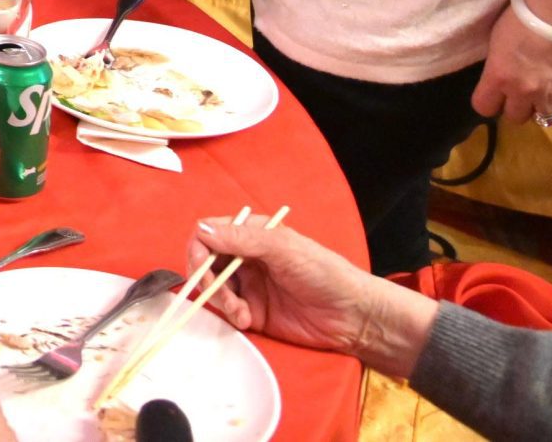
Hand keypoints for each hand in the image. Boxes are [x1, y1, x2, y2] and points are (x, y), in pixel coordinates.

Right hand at [189, 215, 434, 377]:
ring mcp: (248, 286)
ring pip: (212, 288)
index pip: (209, 233)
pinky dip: (230, 315)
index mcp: (252, 234)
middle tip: (220, 295)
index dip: (199, 248)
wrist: (352, 317)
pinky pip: (227, 311)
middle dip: (206, 279)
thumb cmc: (324, 273)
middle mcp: (245, 257)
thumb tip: (202, 230)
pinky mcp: (252, 312)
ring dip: (219, 300)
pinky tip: (246, 320)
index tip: (201, 267)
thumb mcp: (284, 248)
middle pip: (205, 262)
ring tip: (239, 312)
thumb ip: (243, 239)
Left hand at [471, 1, 551, 125]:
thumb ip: (498, 65)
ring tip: (547, 91)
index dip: (489, 101)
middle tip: (523, 90)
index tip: (495, 93)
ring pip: (544, 118)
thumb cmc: (523, 15)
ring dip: (543, 106)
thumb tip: (500, 75)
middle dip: (517, 105)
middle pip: (515, 117)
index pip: (484, 107)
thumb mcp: (497, 40)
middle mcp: (523, 92)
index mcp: (498, 77)